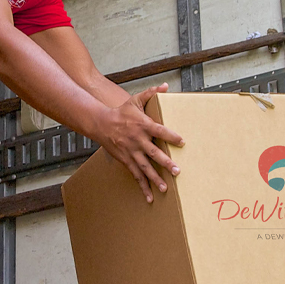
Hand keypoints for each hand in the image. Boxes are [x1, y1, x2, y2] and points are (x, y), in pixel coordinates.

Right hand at [100, 83, 183, 202]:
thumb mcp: (136, 100)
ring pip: (145, 167)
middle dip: (165, 163)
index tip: (182, 142)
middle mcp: (138, 140)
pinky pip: (136, 175)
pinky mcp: (126, 160)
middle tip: (177, 171)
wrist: (101, 123)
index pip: (160, 131)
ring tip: (165, 188)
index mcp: (143, 125)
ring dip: (155, 178)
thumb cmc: (122, 112)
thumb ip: (152, 93)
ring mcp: (131, 152)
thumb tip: (166, 86)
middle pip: (153, 153)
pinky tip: (150, 197)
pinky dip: (142, 187)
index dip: (171, 136)